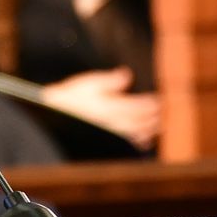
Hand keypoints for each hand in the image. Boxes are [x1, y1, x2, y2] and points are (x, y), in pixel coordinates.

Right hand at [40, 68, 160, 149]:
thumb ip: (109, 80)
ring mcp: (108, 131)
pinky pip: (124, 142)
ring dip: (148, 129)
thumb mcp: (89, 83)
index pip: (136, 106)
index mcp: (111, 106)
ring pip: (134, 132)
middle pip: (139, 120)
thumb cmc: (69, 97)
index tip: (159, 100)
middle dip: (153, 117)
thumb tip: (127, 75)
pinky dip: (136, 141)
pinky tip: (142, 141)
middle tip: (163, 112)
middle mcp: (112, 121)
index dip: (150, 103)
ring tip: (157, 126)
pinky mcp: (104, 137)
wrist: (53, 115)